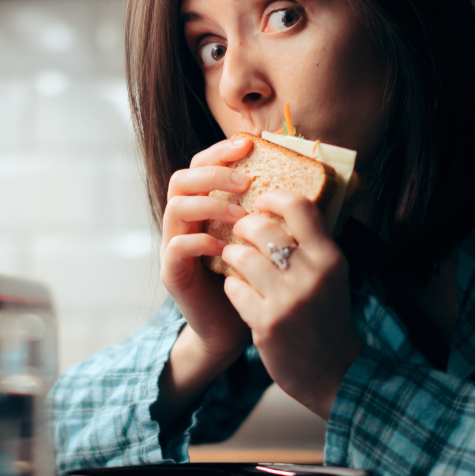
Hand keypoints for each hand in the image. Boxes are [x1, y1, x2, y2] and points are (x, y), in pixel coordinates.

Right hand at [152, 137, 254, 425]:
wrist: (233, 330)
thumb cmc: (254, 283)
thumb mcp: (263, 241)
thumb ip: (268, 213)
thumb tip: (302, 182)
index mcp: (204, 208)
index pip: (201, 166)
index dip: (220, 151)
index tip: (248, 145)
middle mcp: (184, 222)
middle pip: (182, 179)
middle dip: (213, 173)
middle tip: (245, 179)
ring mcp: (174, 245)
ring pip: (176, 207)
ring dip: (210, 204)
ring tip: (240, 213)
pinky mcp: (173, 272)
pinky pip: (178, 246)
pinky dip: (201, 241)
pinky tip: (225, 247)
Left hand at [221, 189, 363, 419]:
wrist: (334, 373)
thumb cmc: (328, 317)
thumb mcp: (332, 276)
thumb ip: (313, 243)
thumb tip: (284, 203)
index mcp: (330, 258)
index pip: (300, 206)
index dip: (274, 197)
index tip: (261, 201)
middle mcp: (311, 275)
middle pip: (261, 227)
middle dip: (242, 226)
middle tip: (239, 230)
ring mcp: (287, 301)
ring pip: (240, 256)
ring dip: (231, 255)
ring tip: (233, 258)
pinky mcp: (266, 324)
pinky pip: (234, 288)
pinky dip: (231, 286)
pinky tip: (238, 290)